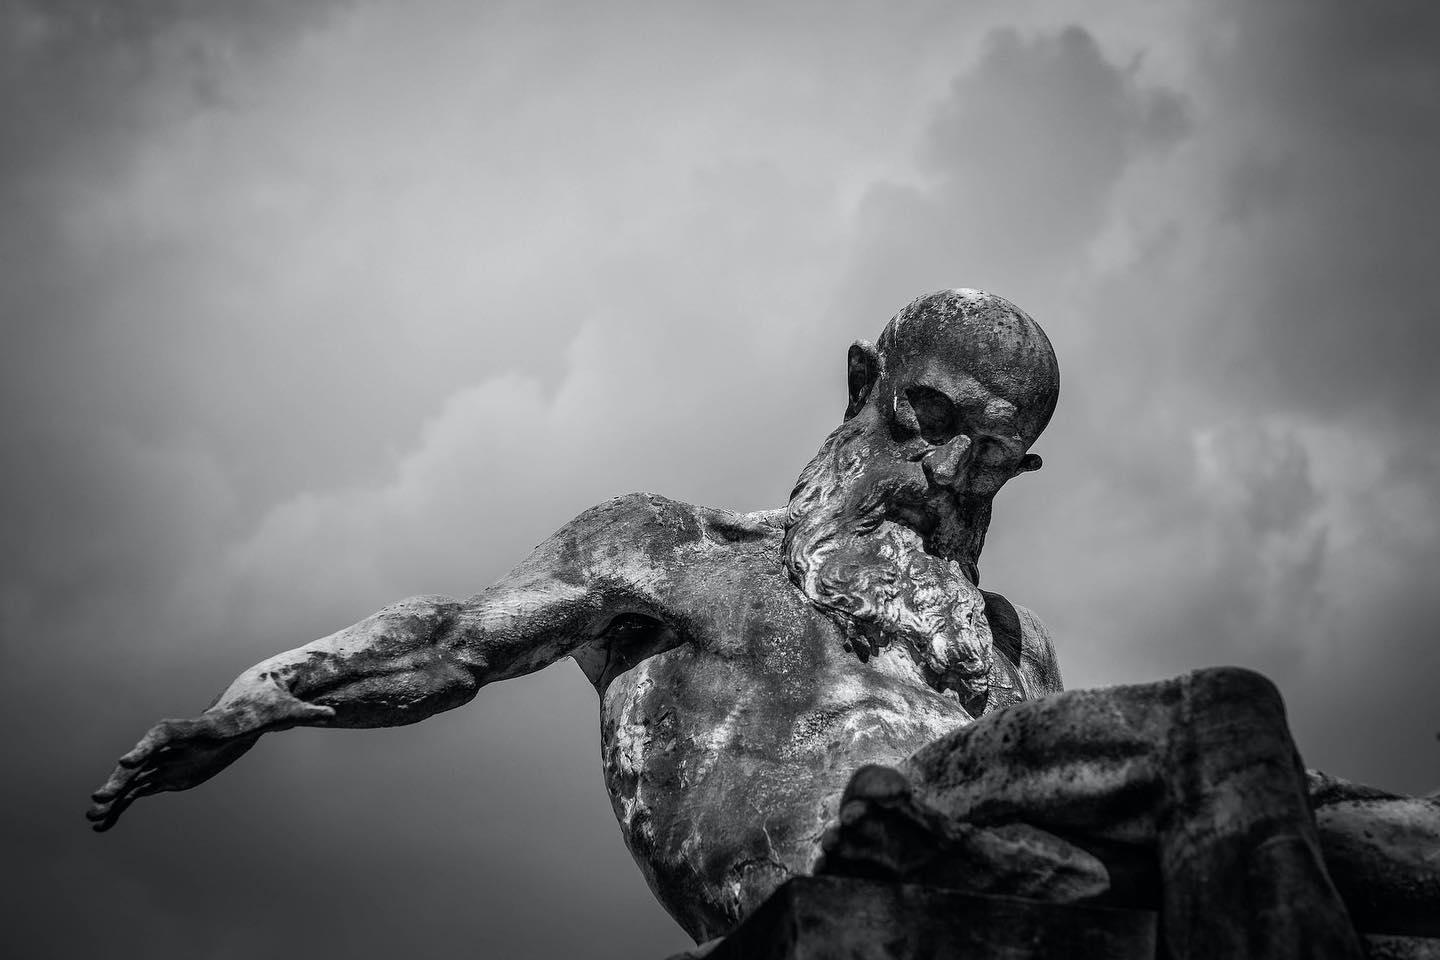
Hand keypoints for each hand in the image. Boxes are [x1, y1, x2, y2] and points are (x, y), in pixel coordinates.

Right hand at [87, 687, 333, 831]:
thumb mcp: (287, 708)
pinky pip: (142, 791)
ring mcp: (172, 757)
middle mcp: (181, 741)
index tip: (126, 760)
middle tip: (98, 799)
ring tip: (92, 819)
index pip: (168, 733)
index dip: (147, 745)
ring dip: (116, 796)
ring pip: (137, 778)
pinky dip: (124, 806)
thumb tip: (330, 711)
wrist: (253, 702)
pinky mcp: (171, 772)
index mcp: (203, 726)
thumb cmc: (269, 704)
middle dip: (122, 777)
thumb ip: (305, 711)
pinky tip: (104, 825)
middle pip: (144, 758)